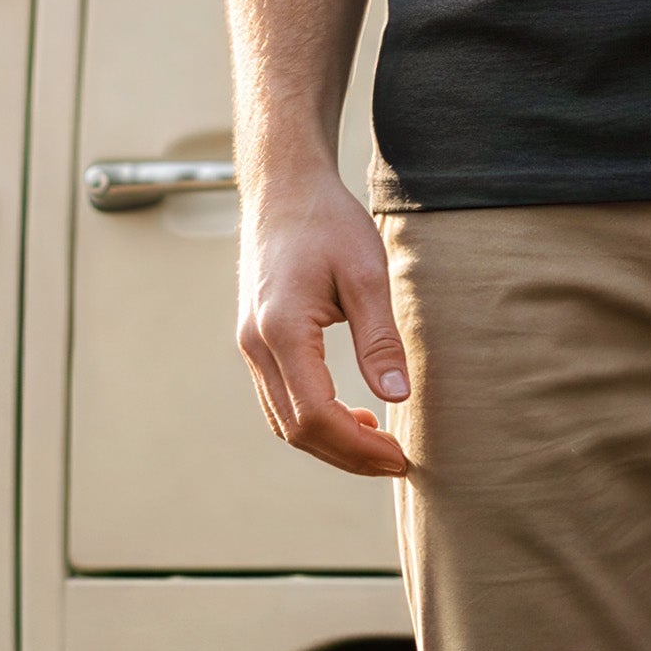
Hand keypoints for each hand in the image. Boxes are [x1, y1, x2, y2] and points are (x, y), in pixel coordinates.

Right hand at [237, 166, 410, 477]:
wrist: (285, 189)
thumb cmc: (329, 223)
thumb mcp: (367, 273)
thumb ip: (379, 338)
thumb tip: (397, 398)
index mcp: (282, 330)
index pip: (317, 415)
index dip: (359, 447)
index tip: (400, 455)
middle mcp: (256, 344)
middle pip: (296, 429)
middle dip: (347, 454)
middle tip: (396, 461)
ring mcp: (249, 345)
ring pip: (283, 420)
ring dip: (329, 442)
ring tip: (379, 444)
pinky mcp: (254, 341)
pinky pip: (279, 399)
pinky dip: (313, 420)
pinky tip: (353, 415)